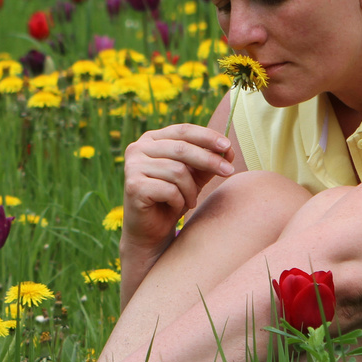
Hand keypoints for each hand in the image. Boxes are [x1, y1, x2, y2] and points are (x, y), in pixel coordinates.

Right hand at [121, 122, 234, 248]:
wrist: (150, 231)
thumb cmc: (172, 199)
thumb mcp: (194, 177)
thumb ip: (207, 161)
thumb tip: (228, 150)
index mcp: (152, 139)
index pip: (183, 130)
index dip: (207, 136)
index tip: (228, 146)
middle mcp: (138, 148)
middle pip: (182, 148)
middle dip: (209, 160)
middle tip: (229, 172)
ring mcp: (132, 166)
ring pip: (177, 171)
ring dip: (191, 189)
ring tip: (191, 200)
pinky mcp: (133, 186)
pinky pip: (169, 189)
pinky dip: (179, 200)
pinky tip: (176, 207)